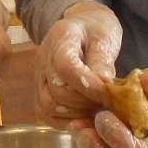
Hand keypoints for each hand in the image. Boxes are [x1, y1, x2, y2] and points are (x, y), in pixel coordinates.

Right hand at [35, 0, 121, 128]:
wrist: (83, 26)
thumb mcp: (105, 36)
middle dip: (85, 102)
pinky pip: (46, 114)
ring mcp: (39, 77)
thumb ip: (102, 61)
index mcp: (60, 39)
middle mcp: (43, 59)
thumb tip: (104, 86)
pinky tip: (85, 116)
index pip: (64, 66)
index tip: (108, 92)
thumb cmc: (96, 29)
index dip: (87, 84)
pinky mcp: (41, 92)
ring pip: (49, 106)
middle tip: (106, 102)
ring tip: (97, 108)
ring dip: (77, 114)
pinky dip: (66, 121)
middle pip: (57, 91)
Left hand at [70, 64, 147, 147]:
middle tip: (79, 128)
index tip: (103, 118)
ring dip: (91, 142)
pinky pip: (111, 137)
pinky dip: (95, 130)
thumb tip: (147, 81)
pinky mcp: (134, 129)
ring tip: (74, 125)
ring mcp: (142, 139)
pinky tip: (81, 115)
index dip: (118, 140)